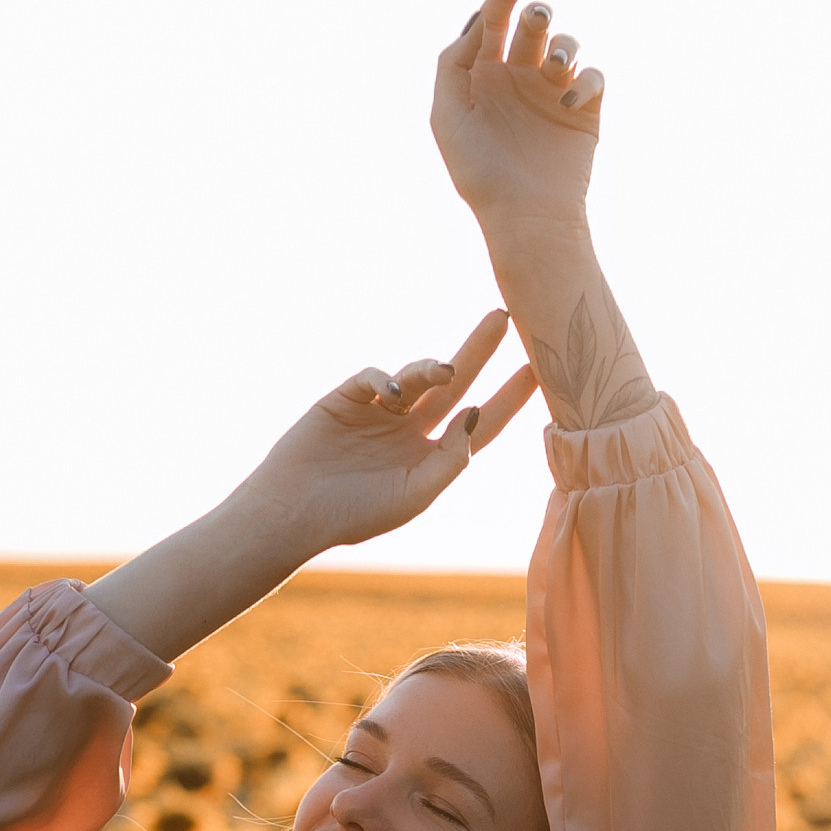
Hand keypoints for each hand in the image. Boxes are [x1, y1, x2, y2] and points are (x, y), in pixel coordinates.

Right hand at [238, 310, 535, 553]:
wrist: (294, 512)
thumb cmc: (356, 514)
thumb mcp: (415, 494)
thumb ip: (451, 460)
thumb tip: (476, 413)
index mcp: (431, 458)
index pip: (480, 423)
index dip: (509, 398)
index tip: (537, 370)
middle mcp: (410, 431)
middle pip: (455, 385)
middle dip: (479, 351)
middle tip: (504, 316)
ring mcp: (379, 413)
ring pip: (417, 377)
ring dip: (433, 369)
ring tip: (444, 371)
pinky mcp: (347, 399)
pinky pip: (376, 377)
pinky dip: (387, 378)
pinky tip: (391, 395)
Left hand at [432, 0, 606, 229]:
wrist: (524, 217)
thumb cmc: (480, 173)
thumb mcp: (447, 116)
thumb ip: (453, 64)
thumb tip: (477, 22)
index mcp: (485, 76)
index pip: (494, 21)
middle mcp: (519, 79)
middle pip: (533, 25)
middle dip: (536, 13)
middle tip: (536, 20)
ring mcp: (553, 94)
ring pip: (565, 44)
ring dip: (563, 44)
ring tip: (555, 67)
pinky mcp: (583, 112)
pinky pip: (594, 75)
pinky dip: (586, 79)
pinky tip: (571, 101)